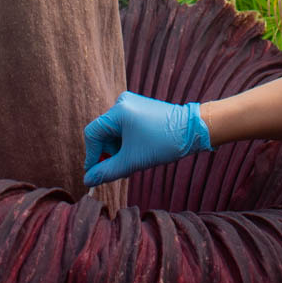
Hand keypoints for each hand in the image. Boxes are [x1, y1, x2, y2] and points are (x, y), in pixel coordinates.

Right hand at [82, 91, 211, 186]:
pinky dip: (127, 142)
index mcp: (118, 110)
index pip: (92, 134)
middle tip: (120, 170)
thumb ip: (107, 171)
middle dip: (109, 154)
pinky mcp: (140, 109)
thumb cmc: (164, 143)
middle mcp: (122, 102)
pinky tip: (138, 152)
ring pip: (114, 132)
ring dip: (118, 149)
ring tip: (133, 161)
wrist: (194, 130)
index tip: (95, 174)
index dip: (92, 156)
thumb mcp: (132, 161)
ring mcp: (132, 104)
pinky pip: (124, 127)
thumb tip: (88, 180)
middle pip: (103, 133)